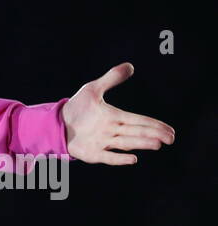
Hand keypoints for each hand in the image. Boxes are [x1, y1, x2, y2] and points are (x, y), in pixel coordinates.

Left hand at [60, 63, 174, 164]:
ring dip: (141, 144)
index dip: (154, 125)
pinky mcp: (92, 153)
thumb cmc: (76, 108)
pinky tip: (133, 159)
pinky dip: (119, 158)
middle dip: (154, 135)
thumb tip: (130, 66)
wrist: (56, 123)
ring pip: (125, 143)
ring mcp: (102, 143)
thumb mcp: (92, 89)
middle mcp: (111, 131)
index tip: (170, 130)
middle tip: (170, 139)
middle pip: (136, 132)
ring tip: (157, 144)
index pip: (139, 121)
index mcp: (114, 117)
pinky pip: (107, 157)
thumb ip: (111, 78)